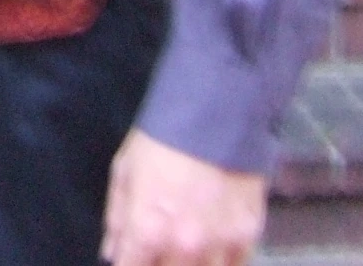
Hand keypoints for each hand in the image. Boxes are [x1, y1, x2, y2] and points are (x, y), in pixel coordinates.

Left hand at [101, 129, 265, 265]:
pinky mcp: (248, 235)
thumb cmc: (162, 138)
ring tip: (186, 247)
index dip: (129, 265)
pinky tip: (214, 247)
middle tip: (159, 247)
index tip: (133, 258)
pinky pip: (235, 264)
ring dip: (192, 264)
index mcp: (148, 229)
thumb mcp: (125, 171)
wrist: (215, 111)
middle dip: (159, 263)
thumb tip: (113, 251)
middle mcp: (184, 246)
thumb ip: (117, 218)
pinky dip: (222, 260)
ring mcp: (220, 244)